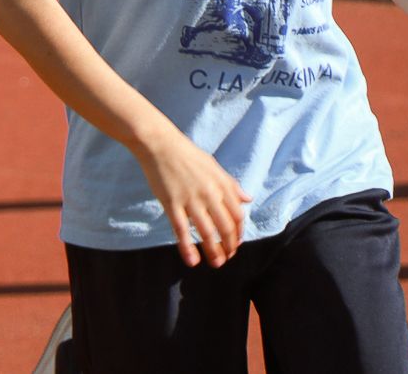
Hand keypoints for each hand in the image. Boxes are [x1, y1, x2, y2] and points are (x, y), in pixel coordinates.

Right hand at [135, 131, 250, 266]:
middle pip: (226, 227)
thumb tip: (247, 199)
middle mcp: (210, 194)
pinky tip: (192, 260)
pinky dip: (187, 247)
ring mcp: (190, 199)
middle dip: (229, 246)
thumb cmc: (186, 154)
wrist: (159, 143)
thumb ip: (231, 185)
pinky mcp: (172, 203)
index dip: (239, 233)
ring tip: (216, 264)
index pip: (237, 216)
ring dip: (214, 251)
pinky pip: (182, 230)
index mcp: (221, 185)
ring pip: (207, 232)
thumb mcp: (213, 166)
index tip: (235, 243)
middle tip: (227, 257)